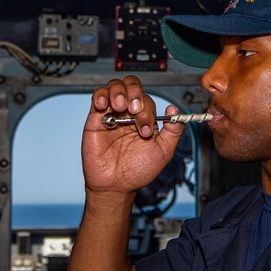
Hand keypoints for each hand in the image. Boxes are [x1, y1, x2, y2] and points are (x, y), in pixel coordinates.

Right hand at [82, 76, 185, 195]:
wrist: (116, 185)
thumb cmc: (137, 171)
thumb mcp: (163, 152)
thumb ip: (173, 132)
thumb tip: (175, 110)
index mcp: (144, 119)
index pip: (147, 100)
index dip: (147, 110)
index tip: (146, 130)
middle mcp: (128, 114)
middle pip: (132, 85)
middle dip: (135, 93)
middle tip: (134, 109)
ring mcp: (112, 114)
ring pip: (115, 86)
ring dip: (119, 92)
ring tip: (120, 106)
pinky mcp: (96, 119)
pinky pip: (97, 97)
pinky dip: (101, 95)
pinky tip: (105, 106)